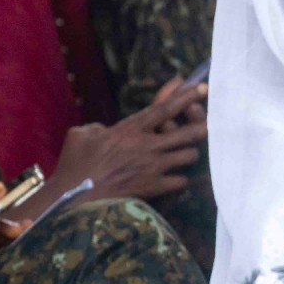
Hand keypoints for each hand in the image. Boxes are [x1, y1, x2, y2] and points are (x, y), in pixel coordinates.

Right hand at [45, 82, 207, 204]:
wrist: (74, 196)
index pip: (163, 109)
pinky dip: (180, 179)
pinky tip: (175, 178)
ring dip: (190, 153)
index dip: (184, 96)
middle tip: (208, 125)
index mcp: (129, 130)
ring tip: (187, 153)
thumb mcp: (80, 134)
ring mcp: (153, 167)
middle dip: (202, 126)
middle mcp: (147, 146)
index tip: (201, 87)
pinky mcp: (153, 187)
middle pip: (188, 132)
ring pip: (189, 156)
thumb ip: (98, 128)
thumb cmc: (74, 164)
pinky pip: (180, 181)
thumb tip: (105, 130)